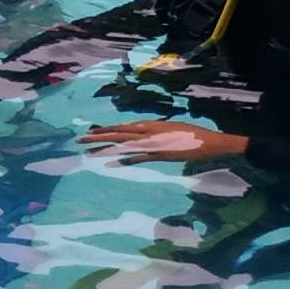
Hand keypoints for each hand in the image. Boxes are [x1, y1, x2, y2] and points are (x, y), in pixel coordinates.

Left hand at [86, 120, 250, 164]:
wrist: (209, 141)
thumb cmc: (192, 136)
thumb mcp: (171, 132)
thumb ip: (158, 134)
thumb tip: (148, 136)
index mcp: (152, 125)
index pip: (124, 127)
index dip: (107, 129)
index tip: (92, 131)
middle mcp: (150, 132)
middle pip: (119, 133)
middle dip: (99, 136)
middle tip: (80, 139)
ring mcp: (154, 142)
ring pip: (125, 144)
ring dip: (107, 147)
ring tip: (89, 150)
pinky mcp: (161, 154)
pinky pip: (140, 157)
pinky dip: (126, 159)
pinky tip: (112, 162)